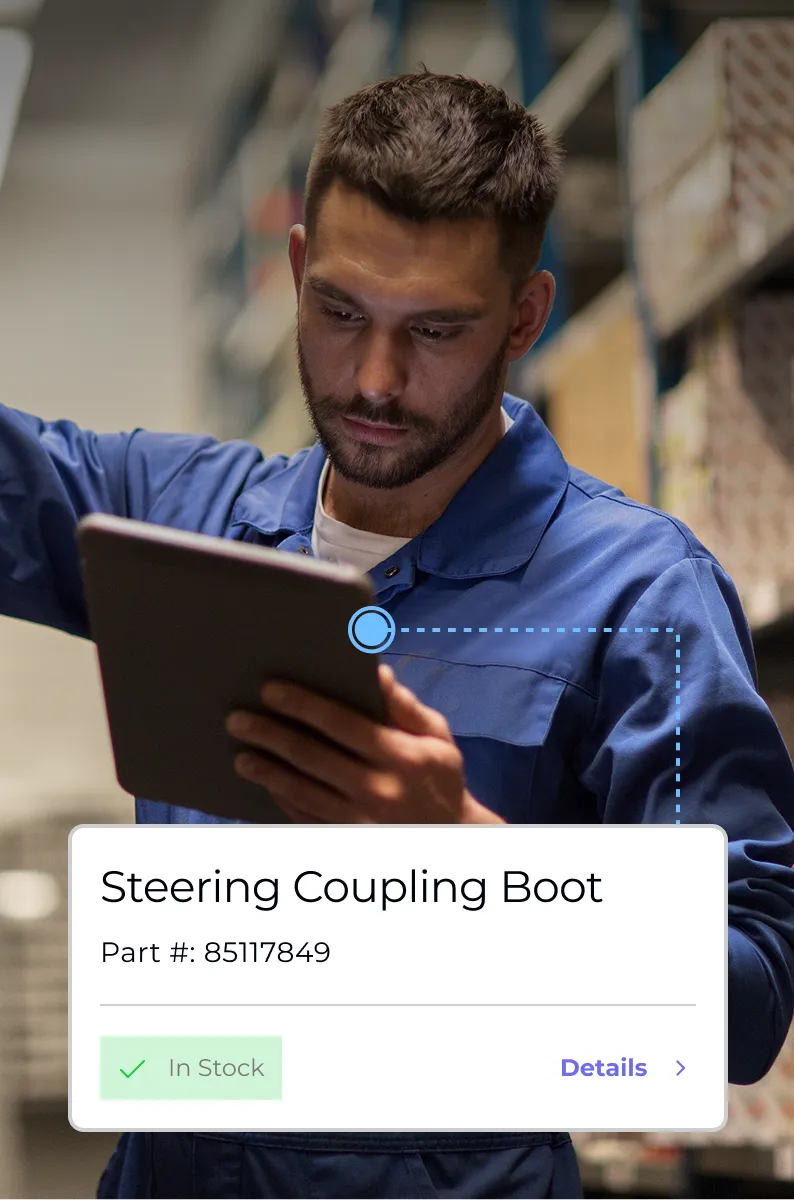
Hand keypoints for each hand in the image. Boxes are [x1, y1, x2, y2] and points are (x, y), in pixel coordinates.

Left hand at [225, 665, 504, 824]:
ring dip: (266, 772)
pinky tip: (266, 784)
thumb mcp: (437, 737)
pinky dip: (282, 801)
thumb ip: (404, 705)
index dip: (303, 705)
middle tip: (237, 720)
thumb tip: (375, 671)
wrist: (450, 838)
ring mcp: (360, 821)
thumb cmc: (440, 777)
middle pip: (311, 757)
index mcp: (401, 756)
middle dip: (270, 735)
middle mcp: (379, 790)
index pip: (342, 724)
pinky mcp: (347, 840)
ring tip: (241, 756)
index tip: (270, 690)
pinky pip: (306, 819)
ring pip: (301, 792)